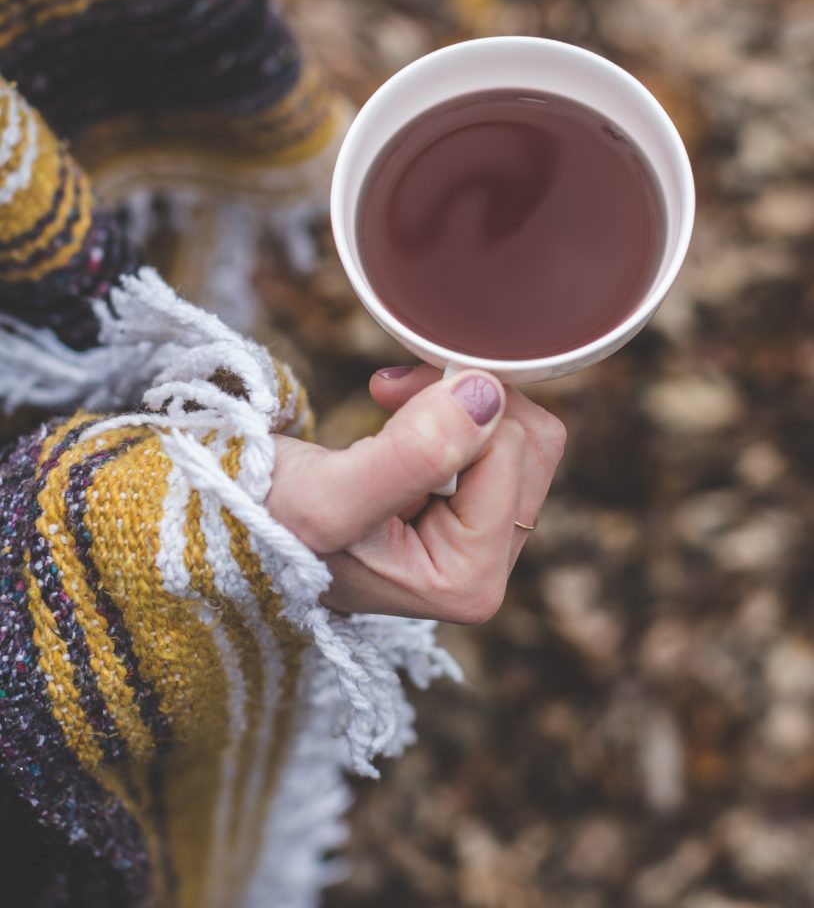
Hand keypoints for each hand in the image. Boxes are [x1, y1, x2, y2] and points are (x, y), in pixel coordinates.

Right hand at [265, 365, 565, 622]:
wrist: (232, 522)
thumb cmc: (266, 522)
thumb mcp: (329, 497)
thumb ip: (410, 455)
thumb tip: (488, 395)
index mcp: (467, 583)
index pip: (510, 453)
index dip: (453, 406)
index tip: (385, 395)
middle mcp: (485, 571)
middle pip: (530, 446)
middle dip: (462, 401)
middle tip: (391, 394)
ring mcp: (478, 543)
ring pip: (519, 437)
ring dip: (455, 402)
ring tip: (389, 406)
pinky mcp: (465, 514)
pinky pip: (496, 439)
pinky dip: (450, 408)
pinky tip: (397, 416)